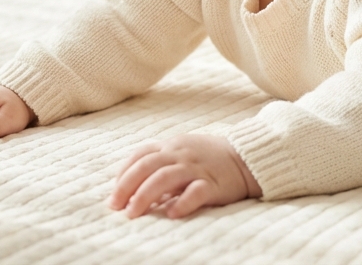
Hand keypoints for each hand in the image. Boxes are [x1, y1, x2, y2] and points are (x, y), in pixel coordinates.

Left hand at [109, 134, 262, 219]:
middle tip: (116, 206)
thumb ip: (160, 164)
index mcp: (171, 146)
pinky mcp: (213, 183)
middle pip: (146, 166)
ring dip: (145, 195)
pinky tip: (172, 214)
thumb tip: (134, 187)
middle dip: (127, 186)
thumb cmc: (209, 158)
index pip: (140, 155)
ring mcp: (197, 168)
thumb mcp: (182, 152)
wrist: (247, 158)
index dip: (123, 174)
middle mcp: (180, 154)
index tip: (114, 193)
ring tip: (134, 212)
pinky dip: (182, 202)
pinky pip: (196, 191)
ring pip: (165, 177)